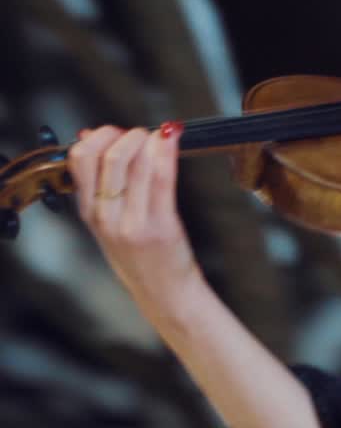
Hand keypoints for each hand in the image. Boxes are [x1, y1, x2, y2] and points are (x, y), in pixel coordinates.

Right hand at [68, 123, 205, 326]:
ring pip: (135, 164)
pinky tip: (174, 140)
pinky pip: (162, 179)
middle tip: (144, 134)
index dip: (100, 136)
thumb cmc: (141, 255)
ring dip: (151, 140)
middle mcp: (106, 217)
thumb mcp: (109, 221)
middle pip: (108, 157)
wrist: (165, 294)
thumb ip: (99, 183)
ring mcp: (132, 223)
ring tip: (163, 135)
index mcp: (89, 212)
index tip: (117, 133)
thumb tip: (90, 136)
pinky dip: (167, 152)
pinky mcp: (160, 227)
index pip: (79, 160)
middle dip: (128, 135)